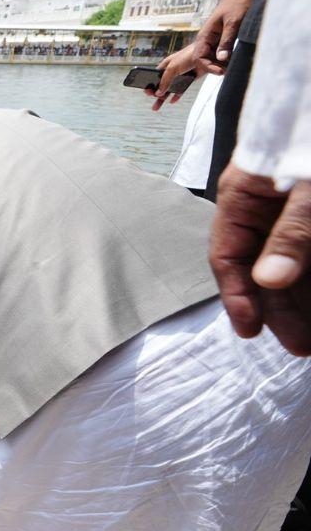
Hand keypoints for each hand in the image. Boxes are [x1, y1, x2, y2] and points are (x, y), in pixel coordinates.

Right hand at [147, 47, 195, 110]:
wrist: (207, 54)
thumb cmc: (188, 56)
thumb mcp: (172, 68)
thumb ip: (165, 80)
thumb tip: (158, 93)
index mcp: (165, 66)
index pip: (153, 77)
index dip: (149, 84)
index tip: (147, 92)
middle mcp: (171, 72)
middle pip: (160, 85)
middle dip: (154, 93)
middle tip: (152, 99)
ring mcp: (179, 77)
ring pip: (168, 90)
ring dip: (162, 99)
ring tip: (156, 107)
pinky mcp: (188, 80)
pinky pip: (180, 90)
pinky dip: (176, 96)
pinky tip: (172, 101)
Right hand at [190, 0, 253, 74]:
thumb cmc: (237, 4)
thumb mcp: (233, 23)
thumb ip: (227, 41)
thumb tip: (221, 59)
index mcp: (205, 35)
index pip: (199, 58)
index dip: (209, 67)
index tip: (222, 72)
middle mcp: (206, 39)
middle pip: (204, 61)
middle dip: (215, 68)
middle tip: (229, 72)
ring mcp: (213, 40)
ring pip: (212, 59)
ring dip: (220, 65)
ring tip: (232, 67)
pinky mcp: (221, 39)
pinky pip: (219, 53)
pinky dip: (225, 59)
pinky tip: (234, 60)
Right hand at [209, 166, 310, 355]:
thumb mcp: (310, 184)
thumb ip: (293, 233)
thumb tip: (270, 281)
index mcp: (244, 193)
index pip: (228, 254)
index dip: (238, 296)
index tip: (252, 331)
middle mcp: (264, 204)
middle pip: (263, 265)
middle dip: (281, 307)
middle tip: (302, 345)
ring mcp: (294, 208)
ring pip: (293, 261)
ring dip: (305, 297)